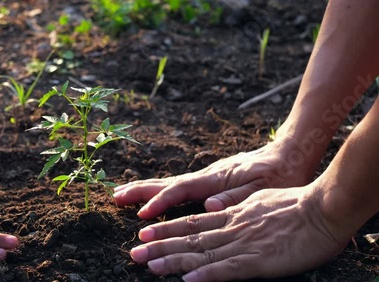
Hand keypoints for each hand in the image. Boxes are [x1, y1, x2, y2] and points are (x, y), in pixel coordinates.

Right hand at [114, 137, 317, 218]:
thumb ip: (236, 197)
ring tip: (124, 193)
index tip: (142, 214)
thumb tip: (210, 206)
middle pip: (167, 182)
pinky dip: (162, 189)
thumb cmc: (282, 172)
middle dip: (140, 190)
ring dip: (146, 188)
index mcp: (217, 179)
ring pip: (171, 182)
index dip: (161, 202)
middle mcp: (208, 175)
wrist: (291, 151)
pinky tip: (156, 194)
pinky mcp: (213, 177)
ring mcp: (208, 175)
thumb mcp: (265, 188)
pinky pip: (181, 185)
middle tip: (115, 196)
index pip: (181, 190)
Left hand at [129, 187, 348, 280]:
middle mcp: (231, 227)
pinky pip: (228, 269)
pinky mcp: (259, 260)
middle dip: (160, 244)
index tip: (145, 231)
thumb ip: (236, 205)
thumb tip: (215, 205)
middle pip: (189, 236)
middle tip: (135, 252)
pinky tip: (188, 280)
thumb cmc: (295, 204)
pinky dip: (208, 274)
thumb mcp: (258, 198)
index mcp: (232, 214)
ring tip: (149, 263)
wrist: (322, 208)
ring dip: (174, 259)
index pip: (193, 221)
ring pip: (202, 252)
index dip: (167, 227)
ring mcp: (243, 243)